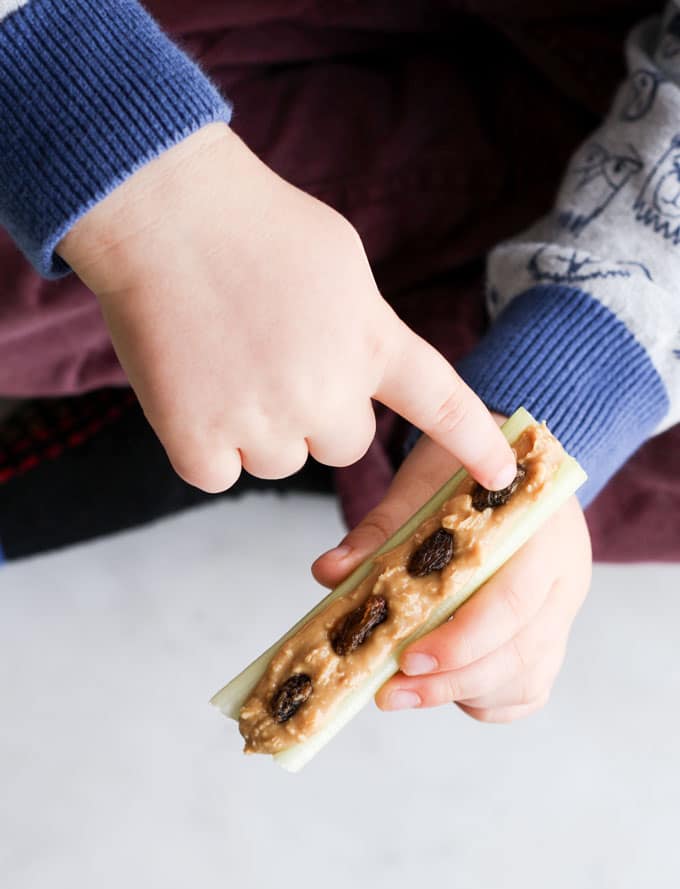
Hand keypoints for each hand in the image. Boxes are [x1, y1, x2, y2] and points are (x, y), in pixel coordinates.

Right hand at [57, 124, 515, 493]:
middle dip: (316, 416)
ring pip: (280, 462)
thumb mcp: (341, 262)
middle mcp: (326, 392)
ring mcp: (263, 421)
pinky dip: (205, 445)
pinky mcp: (200, 442)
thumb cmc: (251, 221)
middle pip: (343, 447)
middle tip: (274, 360)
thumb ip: (366, 328)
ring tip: (225, 362)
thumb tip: (363, 377)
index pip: (440, 405)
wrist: (161, 211)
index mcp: (371, 341)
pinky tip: (192, 388)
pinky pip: (220, 474)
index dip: (474, 444)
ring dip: (258, 431)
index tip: (504, 474)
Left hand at [313, 426, 591, 722]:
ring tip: (404, 689)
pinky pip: (527, 688)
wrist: (503, 464)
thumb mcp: (421, 486)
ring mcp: (563, 613)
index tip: (408, 658)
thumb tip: (330, 572)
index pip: (514, 601)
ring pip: (525, 679)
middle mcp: (565, 579)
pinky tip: (442, 687)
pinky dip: (484, 698)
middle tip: (390, 691)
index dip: (461, 639)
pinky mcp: (551, 638)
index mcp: (544, 532)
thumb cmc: (464, 472)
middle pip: (521, 652)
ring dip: (462, 693)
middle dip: (451, 680)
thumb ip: (379, 532)